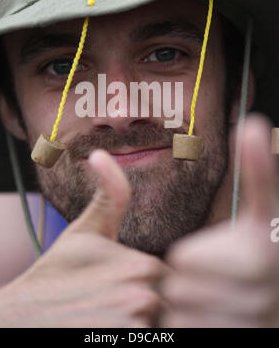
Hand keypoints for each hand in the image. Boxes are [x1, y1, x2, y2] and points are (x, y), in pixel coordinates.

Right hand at [0, 150, 168, 327]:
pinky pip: (143, 338)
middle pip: (167, 307)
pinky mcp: (118, 342)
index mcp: (141, 267)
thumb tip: (99, 152)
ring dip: (137, 324)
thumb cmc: (58, 271)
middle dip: (146, 307)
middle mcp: (141, 299)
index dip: (150, 284)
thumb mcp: (85, 230)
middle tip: (112, 304)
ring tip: (106, 317)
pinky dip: (127, 335)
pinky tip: (102, 328)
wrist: (21, 318)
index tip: (122, 285)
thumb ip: (110, 194)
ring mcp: (130, 327)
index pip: (170, 281)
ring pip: (155, 326)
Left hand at [159, 115, 278, 327]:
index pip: (183, 260)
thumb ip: (260, 172)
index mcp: (258, 258)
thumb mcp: (265, 213)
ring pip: (181, 318)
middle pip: (179, 290)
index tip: (211, 256)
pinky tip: (211, 320)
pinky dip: (191, 329)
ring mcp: (248, 325)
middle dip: (188, 284)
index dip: (190, 257)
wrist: (274, 301)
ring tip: (213, 301)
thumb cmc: (262, 253)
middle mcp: (260, 298)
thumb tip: (253, 123)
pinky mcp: (232, 340)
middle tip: (211, 280)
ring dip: (189, 310)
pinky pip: (187, 334)